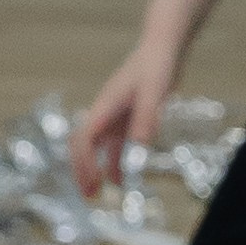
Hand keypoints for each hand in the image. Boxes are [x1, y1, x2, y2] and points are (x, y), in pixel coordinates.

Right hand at [75, 46, 179, 198]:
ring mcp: (114, 115)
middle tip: (89, 195)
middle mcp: (105, 112)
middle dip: (82, 169)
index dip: (85, 161)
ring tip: (101, 193)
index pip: (85, 138)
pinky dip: (114, 160)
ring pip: (99, 147)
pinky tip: (121, 177)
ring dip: (97, 168)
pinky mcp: (126, 117)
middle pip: (83, 144)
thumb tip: (139, 145)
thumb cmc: (157, 67)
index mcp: (105, 106)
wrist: (163, 50)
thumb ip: (146, 118)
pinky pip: (115, 143)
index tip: (93, 182)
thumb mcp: (154, 93)